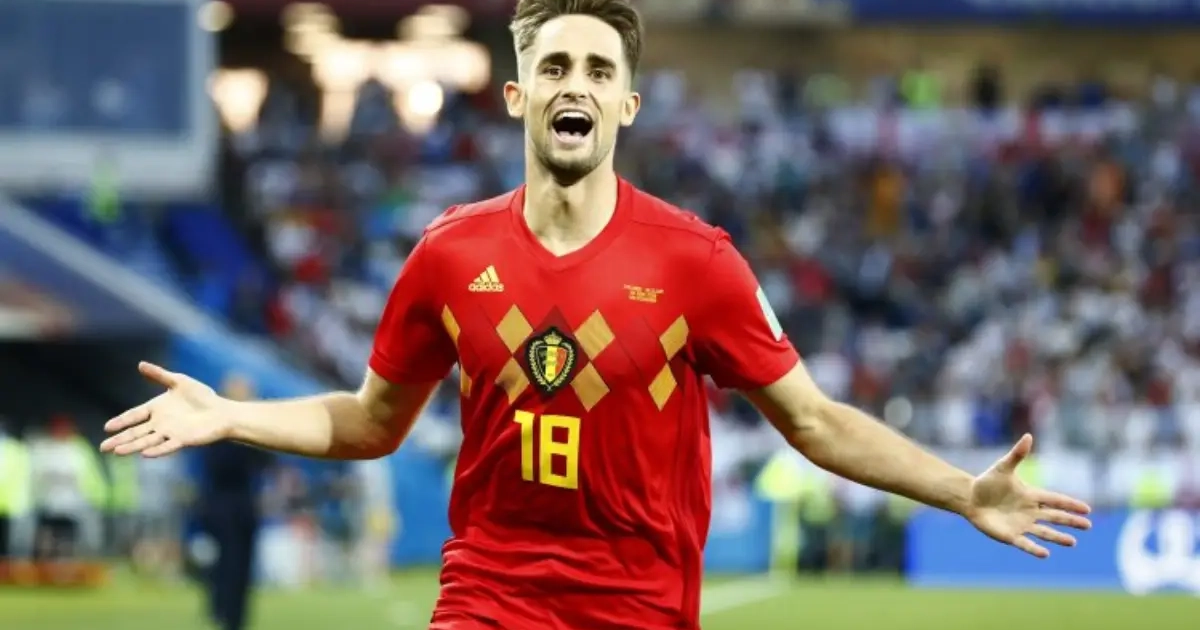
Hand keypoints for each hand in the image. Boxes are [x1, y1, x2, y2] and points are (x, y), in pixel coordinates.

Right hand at [100, 362, 234, 457]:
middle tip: (102, 447)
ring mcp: (170, 433)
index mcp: (156, 409)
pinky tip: (144, 454)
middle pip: (135, 432)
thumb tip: (140, 364)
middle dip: (119, 439)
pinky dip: (156, 450)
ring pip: (146, 441)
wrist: (222, 411)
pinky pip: (167, 446)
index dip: (121, 421)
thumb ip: (159, 375)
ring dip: (132, 446)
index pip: (134, 416)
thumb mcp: (179, 382)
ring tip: (116, 452)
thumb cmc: (202, 397)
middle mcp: (160, 423)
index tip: (107, 427)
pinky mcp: (182, 440)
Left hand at [965, 433, 1092, 557]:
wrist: (970, 497)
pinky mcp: (1010, 535)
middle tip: (1088, 525)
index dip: (1070, 504)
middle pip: (1055, 517)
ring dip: (1058, 537)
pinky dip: (1035, 549)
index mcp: (1031, 496)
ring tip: (1072, 542)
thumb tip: (1028, 436)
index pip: (1055, 500)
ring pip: (1045, 532)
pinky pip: (1025, 543)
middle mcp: (1030, 512)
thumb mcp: (1002, 467)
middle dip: (1071, 521)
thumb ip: (1017, 455)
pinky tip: (1046, 554)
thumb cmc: (988, 482)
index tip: (1087, 509)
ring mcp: (1022, 524)